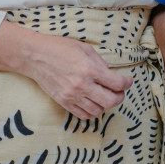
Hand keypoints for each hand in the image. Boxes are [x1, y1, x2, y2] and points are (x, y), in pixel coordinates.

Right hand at [0, 22, 132, 118]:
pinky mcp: (64, 102)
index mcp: (90, 69)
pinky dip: (92, 111)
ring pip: (98, 110)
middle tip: (119, 91)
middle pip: (111, 101)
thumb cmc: (61, 48)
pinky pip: (83, 115)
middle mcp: (82, 85)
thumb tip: (110, 75)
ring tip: (105, 96)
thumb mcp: (85, 49)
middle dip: (119, 96)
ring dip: (106, 105)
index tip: (128, 80)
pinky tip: (93, 102)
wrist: (36, 56)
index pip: (117, 83)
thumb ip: (100, 63)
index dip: (127, 83)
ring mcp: (72, 96)